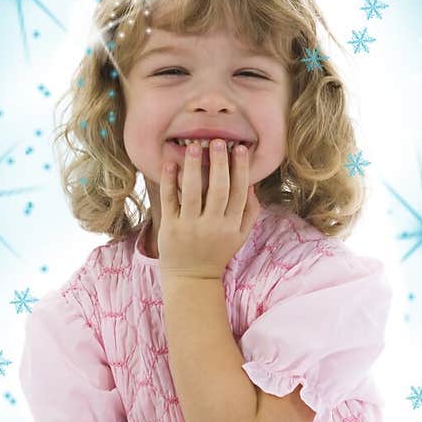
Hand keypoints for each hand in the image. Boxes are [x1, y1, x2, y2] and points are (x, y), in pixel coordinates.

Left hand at [158, 140, 261, 280]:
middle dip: (219, 163)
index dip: (240, 169)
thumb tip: (252, 184)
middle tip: (218, 141)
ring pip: (193, 192)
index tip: (240, 148)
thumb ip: (250, 212)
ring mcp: (190, 227)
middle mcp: (212, 226)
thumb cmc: (217, 253)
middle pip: (218, 189)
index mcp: (231, 226)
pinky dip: (170, 182)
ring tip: (194, 146)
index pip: (239, 192)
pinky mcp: (170, 228)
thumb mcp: (240, 236)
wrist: (192, 279)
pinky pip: (170, 201)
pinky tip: (171, 164)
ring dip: (194, 167)